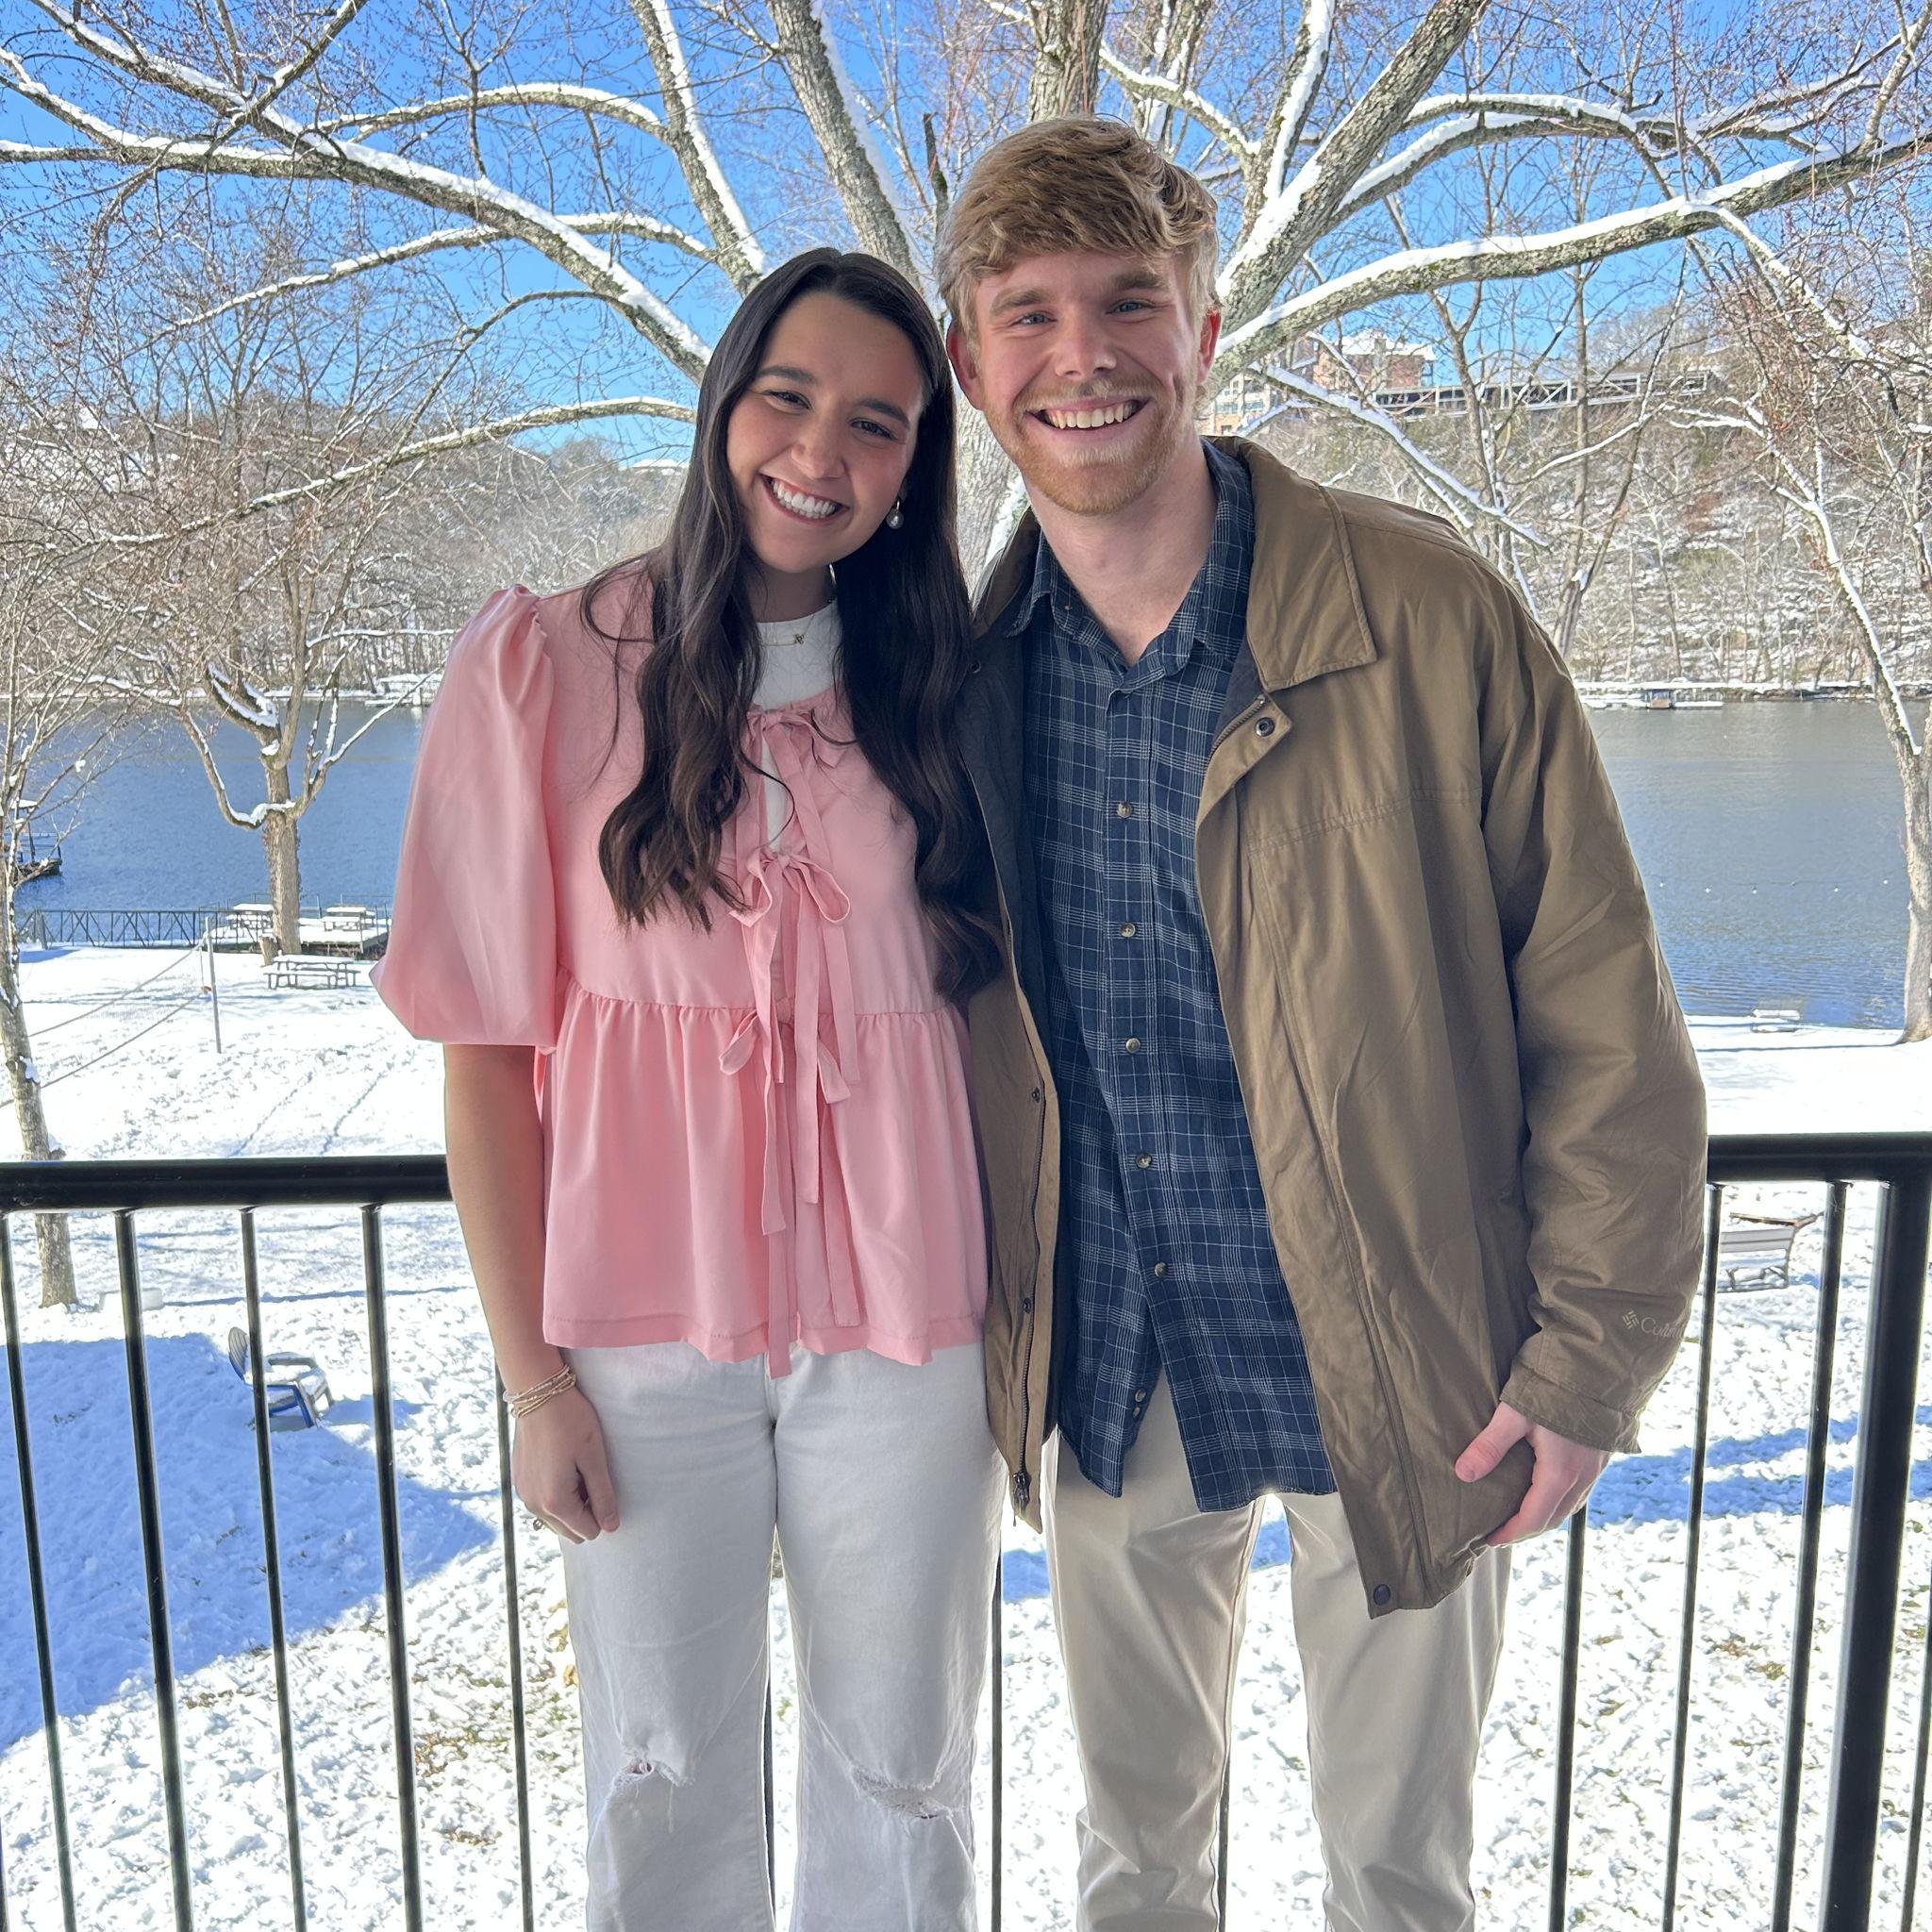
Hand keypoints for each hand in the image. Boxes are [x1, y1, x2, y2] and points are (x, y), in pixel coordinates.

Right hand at [512, 1386, 619, 1543]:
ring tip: (576, 1470)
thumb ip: (603, 1496)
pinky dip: (556, 1494)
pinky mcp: (520, 1482)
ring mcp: (524, 1494)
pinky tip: (561, 1465)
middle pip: (571, 1531)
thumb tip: (611, 1527)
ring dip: (571, 1504)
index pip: (588, 1531)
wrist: (538, 1394)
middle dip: (586, 1511)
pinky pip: (542, 1504)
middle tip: (590, 1476)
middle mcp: (534, 1505)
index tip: (601, 1482)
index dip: (602, 1511)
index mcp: (554, 1503)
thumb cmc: (571, 1422)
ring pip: (555, 1520)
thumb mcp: (594, 1458)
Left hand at [1453, 1401, 1608, 1546]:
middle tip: (1500, 1534)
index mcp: (1560, 1474)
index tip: (1489, 1539)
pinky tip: (1545, 1492)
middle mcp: (1581, 1478)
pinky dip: (1559, 1501)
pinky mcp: (1599, 1457)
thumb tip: (1463, 1474)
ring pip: (1568, 1507)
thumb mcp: (1515, 1414)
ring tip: (1519, 1517)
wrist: (1599, 1367)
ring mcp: (1594, 1469)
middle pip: (1552, 1519)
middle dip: (1526, 1530)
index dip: (1510, 1533)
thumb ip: (1489, 1445)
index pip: (1533, 1519)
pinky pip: (1579, 1492)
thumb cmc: (1555, 1388)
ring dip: (1544, 1517)